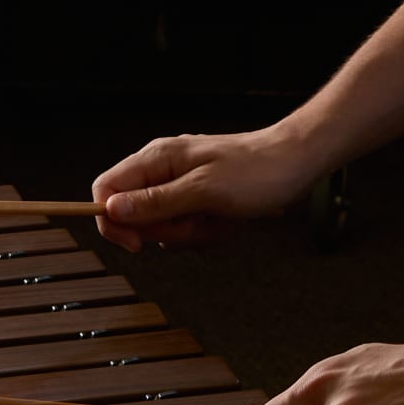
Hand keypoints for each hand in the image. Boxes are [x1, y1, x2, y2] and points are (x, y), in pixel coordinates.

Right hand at [91, 124, 313, 254]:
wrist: (297, 162)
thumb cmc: (257, 170)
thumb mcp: (203, 191)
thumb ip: (155, 202)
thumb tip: (112, 209)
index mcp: (156, 159)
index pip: (106, 189)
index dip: (112, 221)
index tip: (137, 244)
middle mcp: (162, 170)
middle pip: (136, 216)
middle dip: (169, 231)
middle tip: (199, 221)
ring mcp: (180, 185)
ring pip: (164, 228)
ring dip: (194, 234)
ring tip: (221, 218)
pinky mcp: (198, 199)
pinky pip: (187, 228)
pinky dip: (208, 232)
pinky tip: (229, 221)